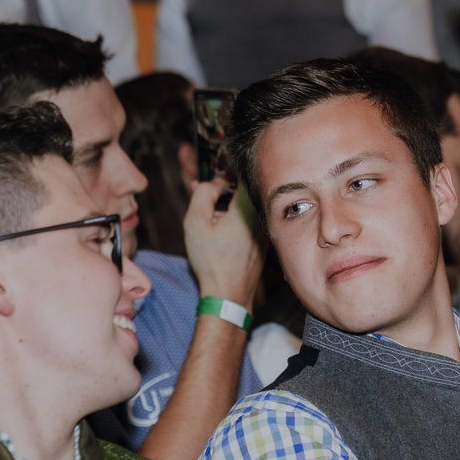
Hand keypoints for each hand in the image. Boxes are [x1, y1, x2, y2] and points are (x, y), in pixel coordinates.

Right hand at [183, 177, 264, 306]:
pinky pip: (250, 219)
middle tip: (204, 188)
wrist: (229, 294)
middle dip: (224, 184)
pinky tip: (221, 227)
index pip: (241, 171)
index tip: (213, 165)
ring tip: (211, 211)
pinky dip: (237, 217)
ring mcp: (264, 227)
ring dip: (230, 201)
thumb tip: (213, 182)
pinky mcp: (264, 239)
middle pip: (244, 187)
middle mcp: (260, 214)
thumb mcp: (195, 221)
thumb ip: (203, 192)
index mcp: (246, 206)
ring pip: (247, 204)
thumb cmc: (211, 261)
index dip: (225, 165)